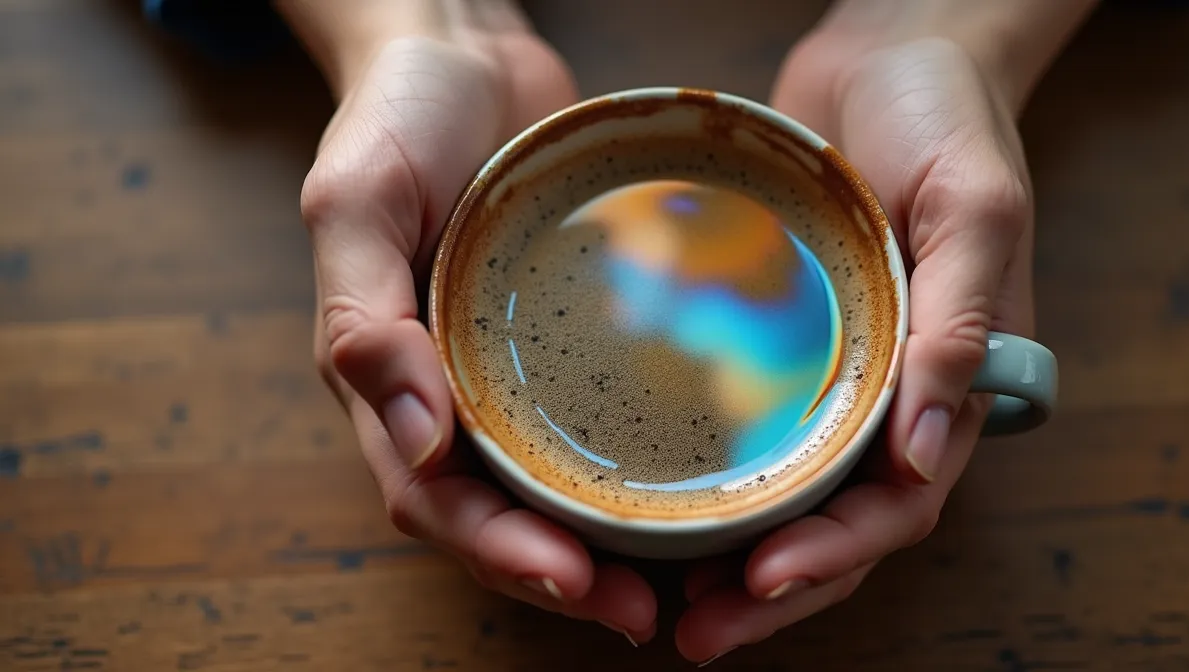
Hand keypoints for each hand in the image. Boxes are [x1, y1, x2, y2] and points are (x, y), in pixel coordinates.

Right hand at [295, 3, 656, 641]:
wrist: (463, 52)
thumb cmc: (397, 118)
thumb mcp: (355, 200)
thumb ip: (361, 315)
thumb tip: (410, 435)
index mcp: (390, 378)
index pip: (434, 497)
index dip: (497, 550)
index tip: (572, 579)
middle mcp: (454, 391)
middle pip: (501, 513)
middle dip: (563, 573)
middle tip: (641, 612)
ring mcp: (513, 368)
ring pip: (556, 484)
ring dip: (608, 542)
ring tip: (684, 579)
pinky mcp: (571, 336)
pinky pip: (601, 415)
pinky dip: (636, 466)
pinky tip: (698, 485)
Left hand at [675, 14, 1055, 663]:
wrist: (895, 50)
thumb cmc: (950, 120)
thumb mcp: (974, 211)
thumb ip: (958, 327)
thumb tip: (930, 456)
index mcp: (948, 382)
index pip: (898, 502)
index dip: (836, 555)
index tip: (762, 584)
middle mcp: (888, 392)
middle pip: (835, 520)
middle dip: (772, 587)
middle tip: (695, 632)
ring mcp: (832, 370)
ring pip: (785, 490)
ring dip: (733, 552)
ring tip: (664, 600)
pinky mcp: (778, 335)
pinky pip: (747, 421)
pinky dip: (713, 473)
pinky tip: (651, 501)